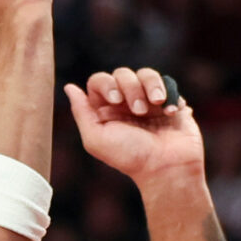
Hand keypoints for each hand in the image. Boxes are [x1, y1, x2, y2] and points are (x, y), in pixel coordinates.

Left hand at [65, 67, 207, 183]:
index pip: (99, 81)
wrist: (168, 166)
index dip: (107, 84)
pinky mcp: (169, 101)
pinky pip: (167, 83)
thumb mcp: (96, 139)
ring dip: (151, 86)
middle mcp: (126, 103)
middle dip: (131, 88)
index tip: (117, 100)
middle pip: (122, 74)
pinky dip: (169, 94)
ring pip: (146, 74)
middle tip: (139, 111)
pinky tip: (170, 112)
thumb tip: (69, 87)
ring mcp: (148, 101)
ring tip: (157, 104)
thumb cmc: (131, 156)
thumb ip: (81, 112)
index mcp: (106, 111)